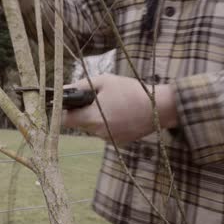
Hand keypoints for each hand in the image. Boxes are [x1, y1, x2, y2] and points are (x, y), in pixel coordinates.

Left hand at [62, 74, 177, 142]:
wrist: (159, 107)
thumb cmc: (130, 91)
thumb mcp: (104, 81)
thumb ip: (81, 86)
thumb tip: (64, 90)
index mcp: (92, 118)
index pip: (65, 120)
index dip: (64, 111)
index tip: (68, 104)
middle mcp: (98, 133)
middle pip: (79, 124)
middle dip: (83, 112)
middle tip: (95, 99)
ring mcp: (109, 139)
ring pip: (93, 128)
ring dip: (96, 118)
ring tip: (112, 104)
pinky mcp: (119, 142)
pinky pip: (106, 132)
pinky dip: (108, 124)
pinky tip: (120, 113)